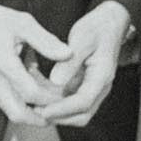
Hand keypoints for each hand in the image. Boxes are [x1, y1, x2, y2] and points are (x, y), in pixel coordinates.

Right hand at [0, 0, 70, 123]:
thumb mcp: (23, 23)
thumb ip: (46, 41)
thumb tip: (68, 54)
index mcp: (3, 61)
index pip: (30, 93)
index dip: (50, 98)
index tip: (64, 96)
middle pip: (17, 113)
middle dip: (40, 118)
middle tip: (58, 113)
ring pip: (9, 110)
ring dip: (29, 112)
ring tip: (48, 105)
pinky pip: (1, 101)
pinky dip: (18, 102)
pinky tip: (31, 92)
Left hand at [39, 1, 129, 125]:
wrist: (109, 23)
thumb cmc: (97, 28)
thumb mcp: (82, 38)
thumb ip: (70, 61)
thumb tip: (55, 81)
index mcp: (102, 76)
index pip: (84, 102)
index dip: (62, 109)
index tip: (43, 110)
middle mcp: (99, 87)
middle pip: (81, 115)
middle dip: (58, 117)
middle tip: (34, 110)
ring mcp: (91, 88)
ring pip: (74, 111)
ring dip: (54, 109)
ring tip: (32, 99)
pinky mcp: (83, 86)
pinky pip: (69, 100)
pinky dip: (54, 99)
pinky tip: (37, 88)